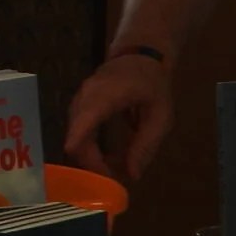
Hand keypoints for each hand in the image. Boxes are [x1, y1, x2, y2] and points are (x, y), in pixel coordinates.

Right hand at [63, 53, 172, 180]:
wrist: (138, 58)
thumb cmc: (152, 86)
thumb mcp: (161, 116)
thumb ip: (146, 144)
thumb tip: (132, 175)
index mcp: (110, 93)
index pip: (88, 115)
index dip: (79, 134)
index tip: (75, 155)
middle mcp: (87, 94)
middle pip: (77, 131)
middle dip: (89, 158)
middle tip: (110, 178)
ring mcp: (79, 99)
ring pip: (74, 132)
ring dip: (88, 154)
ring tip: (108, 169)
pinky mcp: (77, 105)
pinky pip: (76, 129)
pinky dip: (86, 145)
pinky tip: (101, 156)